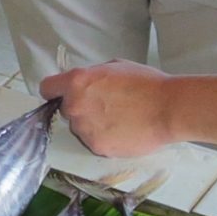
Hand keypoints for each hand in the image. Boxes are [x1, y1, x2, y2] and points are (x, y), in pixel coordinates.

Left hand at [41, 59, 176, 160]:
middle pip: (65, 110)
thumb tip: (82, 85)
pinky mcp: (97, 148)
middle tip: (104, 106)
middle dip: (80, 108)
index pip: (47, 88)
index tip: (64, 94)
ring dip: (92, 125)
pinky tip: (123, 131)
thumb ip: (91, 77)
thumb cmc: (146, 83)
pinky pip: (94, 143)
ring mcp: (85, 130)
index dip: (56, 91)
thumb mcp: (114, 67)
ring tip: (119, 119)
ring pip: (80, 128)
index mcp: (77, 82)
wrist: (169, 108)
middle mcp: (75, 107)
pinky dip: (105, 139)